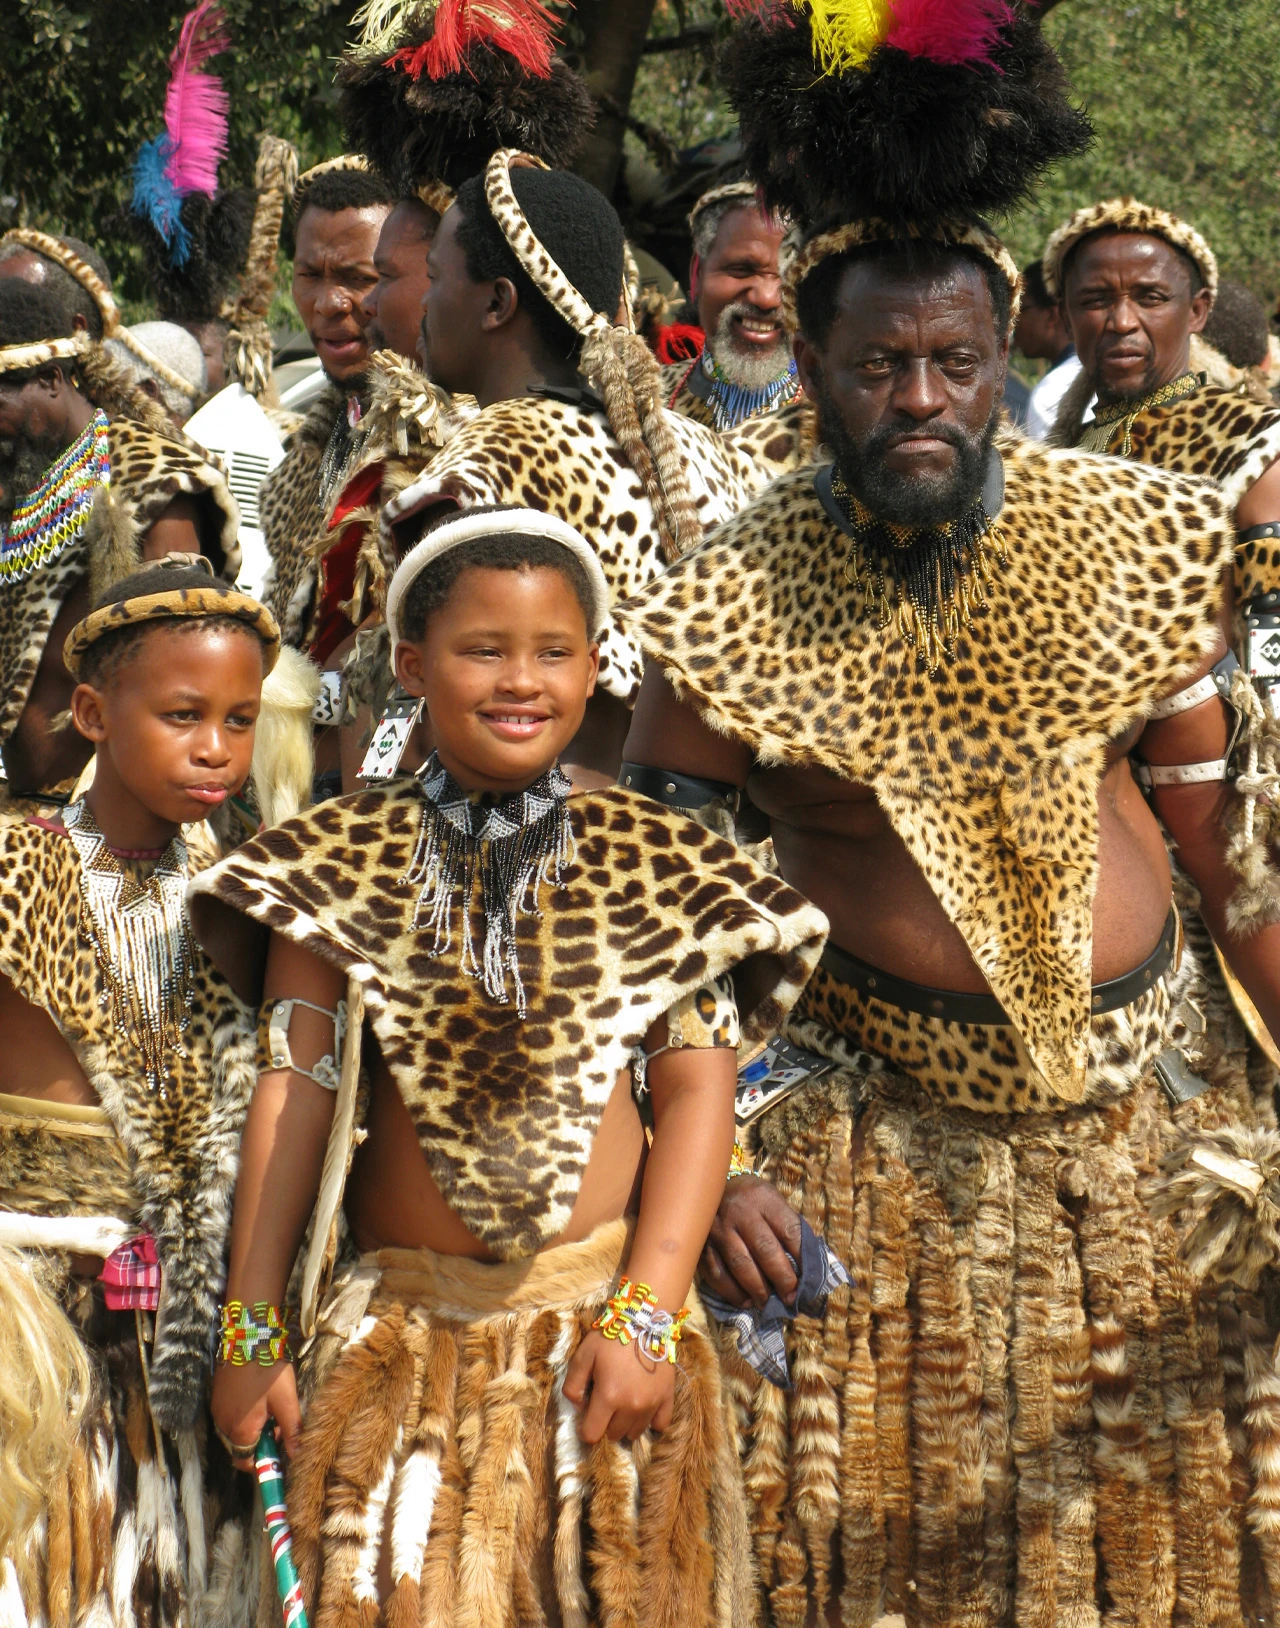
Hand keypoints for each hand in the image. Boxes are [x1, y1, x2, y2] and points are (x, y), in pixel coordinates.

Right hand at [211, 1358, 301, 1470]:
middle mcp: (223, 1424)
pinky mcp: (217, 1396)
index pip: (248, 1462)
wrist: (247, 1334)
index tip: (282, 1448)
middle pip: (243, 1446)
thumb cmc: (268, 1368)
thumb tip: (297, 1456)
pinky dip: (246, 1412)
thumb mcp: (286, 1400)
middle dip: (263, 1439)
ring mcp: (218, 1409)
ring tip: (272, 1403)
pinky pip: (231, 1415)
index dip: (266, 1460)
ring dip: (255, 1425)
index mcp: (240, 1430)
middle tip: (281, 1419)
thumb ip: (291, 1431)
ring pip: (237, 1430)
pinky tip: (260, 1395)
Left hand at [562, 1330, 675, 1444]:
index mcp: (608, 1396)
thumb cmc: (611, 1336)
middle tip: (605, 1403)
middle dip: (605, 1424)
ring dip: (626, 1424)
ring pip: (635, 1432)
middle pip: (614, 1435)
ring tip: (623, 1403)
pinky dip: (650, 1421)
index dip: (586, 1428)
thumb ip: (573, 1385)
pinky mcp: (668, 1397)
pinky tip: (643, 1407)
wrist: (646, 1318)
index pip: (592, 1435)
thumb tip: (578, 1407)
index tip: (588, 1413)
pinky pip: (660, 1424)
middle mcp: (631, 1406)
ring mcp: (652, 1404)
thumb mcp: (583, 1355)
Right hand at [700, 1174, 800, 1308]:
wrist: (707, 1188)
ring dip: (757, 1289)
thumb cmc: (750, 1201)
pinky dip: (732, 1292)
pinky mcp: (702, 1244)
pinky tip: (745, 1301)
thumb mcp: (770, 1201)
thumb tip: (810, 1265)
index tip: (809, 1280)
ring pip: (740, 1264)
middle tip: (790, 1297)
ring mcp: (718, 1228)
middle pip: (765, 1249)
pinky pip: (717, 1273)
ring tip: (767, 1304)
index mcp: (763, 1198)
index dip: (802, 1258)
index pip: (789, 1231)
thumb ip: (787, 1227)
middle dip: (781, 1278)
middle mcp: (740, 1211)